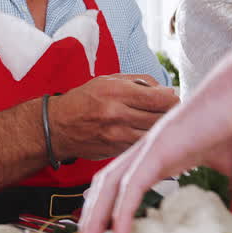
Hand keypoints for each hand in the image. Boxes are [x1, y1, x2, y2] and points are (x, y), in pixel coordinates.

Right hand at [46, 74, 177, 161]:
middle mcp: (117, 114)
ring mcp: (117, 135)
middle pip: (160, 118)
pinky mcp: (117, 151)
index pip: (159, 98)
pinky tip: (148, 134)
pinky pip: (142, 146)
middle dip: (170, 114)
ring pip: (154, 135)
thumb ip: (139, 82)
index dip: (172, 99)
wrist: (58, 127)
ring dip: (162, 129)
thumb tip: (166, 90)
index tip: (173, 98)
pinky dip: (149, 140)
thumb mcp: (107, 80)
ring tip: (161, 122)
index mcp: (116, 92)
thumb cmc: (84, 100)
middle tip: (172, 110)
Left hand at [78, 41, 231, 232]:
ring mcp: (154, 145)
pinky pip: (132, 186)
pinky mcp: (162, 146)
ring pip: (110, 186)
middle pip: (107, 185)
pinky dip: (122, 213)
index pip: (125, 183)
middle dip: (93, 219)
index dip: (110, 209)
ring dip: (97, 220)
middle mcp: (152, 148)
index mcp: (167, 152)